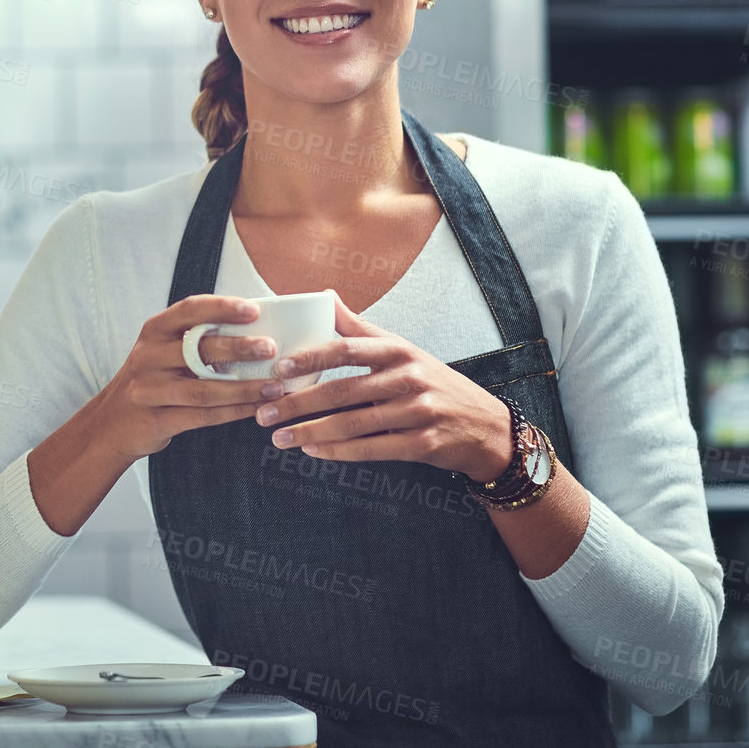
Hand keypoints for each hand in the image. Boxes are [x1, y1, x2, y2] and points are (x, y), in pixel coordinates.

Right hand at [89, 294, 286, 460]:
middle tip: (270, 349)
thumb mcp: (162, 350)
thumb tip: (255, 329)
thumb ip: (196, 339)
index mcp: (154, 331)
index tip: (254, 310)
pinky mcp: (156, 420)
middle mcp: (148, 356)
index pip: (189, 310)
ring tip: (273, 387)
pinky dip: (232, 412)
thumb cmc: (151, 380)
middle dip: (238, 348)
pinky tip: (254, 409)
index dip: (222, 308)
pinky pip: (201, 416)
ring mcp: (149, 389)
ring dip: (243, 388)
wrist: (111, 423)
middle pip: (198, 349)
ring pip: (203, 389)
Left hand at [251, 294, 513, 479]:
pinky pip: (373, 449)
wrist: (484, 426)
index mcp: (399, 350)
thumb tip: (323, 295)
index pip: (347, 349)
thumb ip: (359, 328)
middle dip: (298, 403)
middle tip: (264, 412)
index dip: (310, 358)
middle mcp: (410, 377)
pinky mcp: (424, 442)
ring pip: (354, 423)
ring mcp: (418, 411)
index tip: (277, 369)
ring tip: (279, 438)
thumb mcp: (401, 349)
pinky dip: (339, 452)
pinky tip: (313, 452)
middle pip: (343, 390)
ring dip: (311, 432)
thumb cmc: (432, 382)